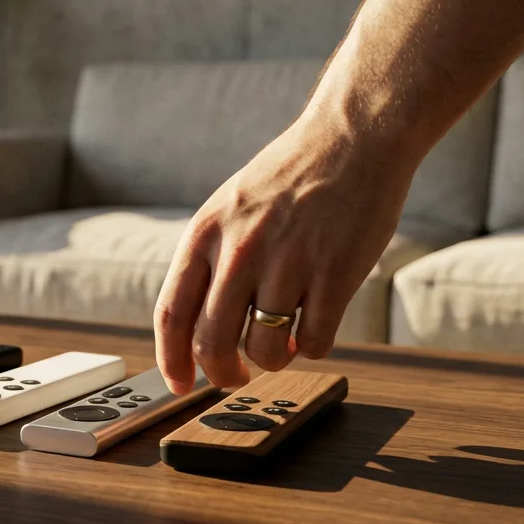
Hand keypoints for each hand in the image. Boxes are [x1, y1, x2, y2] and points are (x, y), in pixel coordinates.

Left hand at [153, 107, 417, 393]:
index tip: (180, 385)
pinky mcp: (336, 274)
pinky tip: (316, 328)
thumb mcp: (230, 208)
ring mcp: (289, 263)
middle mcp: (240, 251)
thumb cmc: (291, 177)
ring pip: (266, 350)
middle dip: (223, 374)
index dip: (171, 361)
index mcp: (205, 234)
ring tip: (285, 343)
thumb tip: (197, 329)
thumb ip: (211, 260)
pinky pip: (316, 342)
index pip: (171, 314)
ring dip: (274, 360)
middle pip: (212, 344)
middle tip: (237, 375)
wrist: (352, 138)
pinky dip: (314, 348)